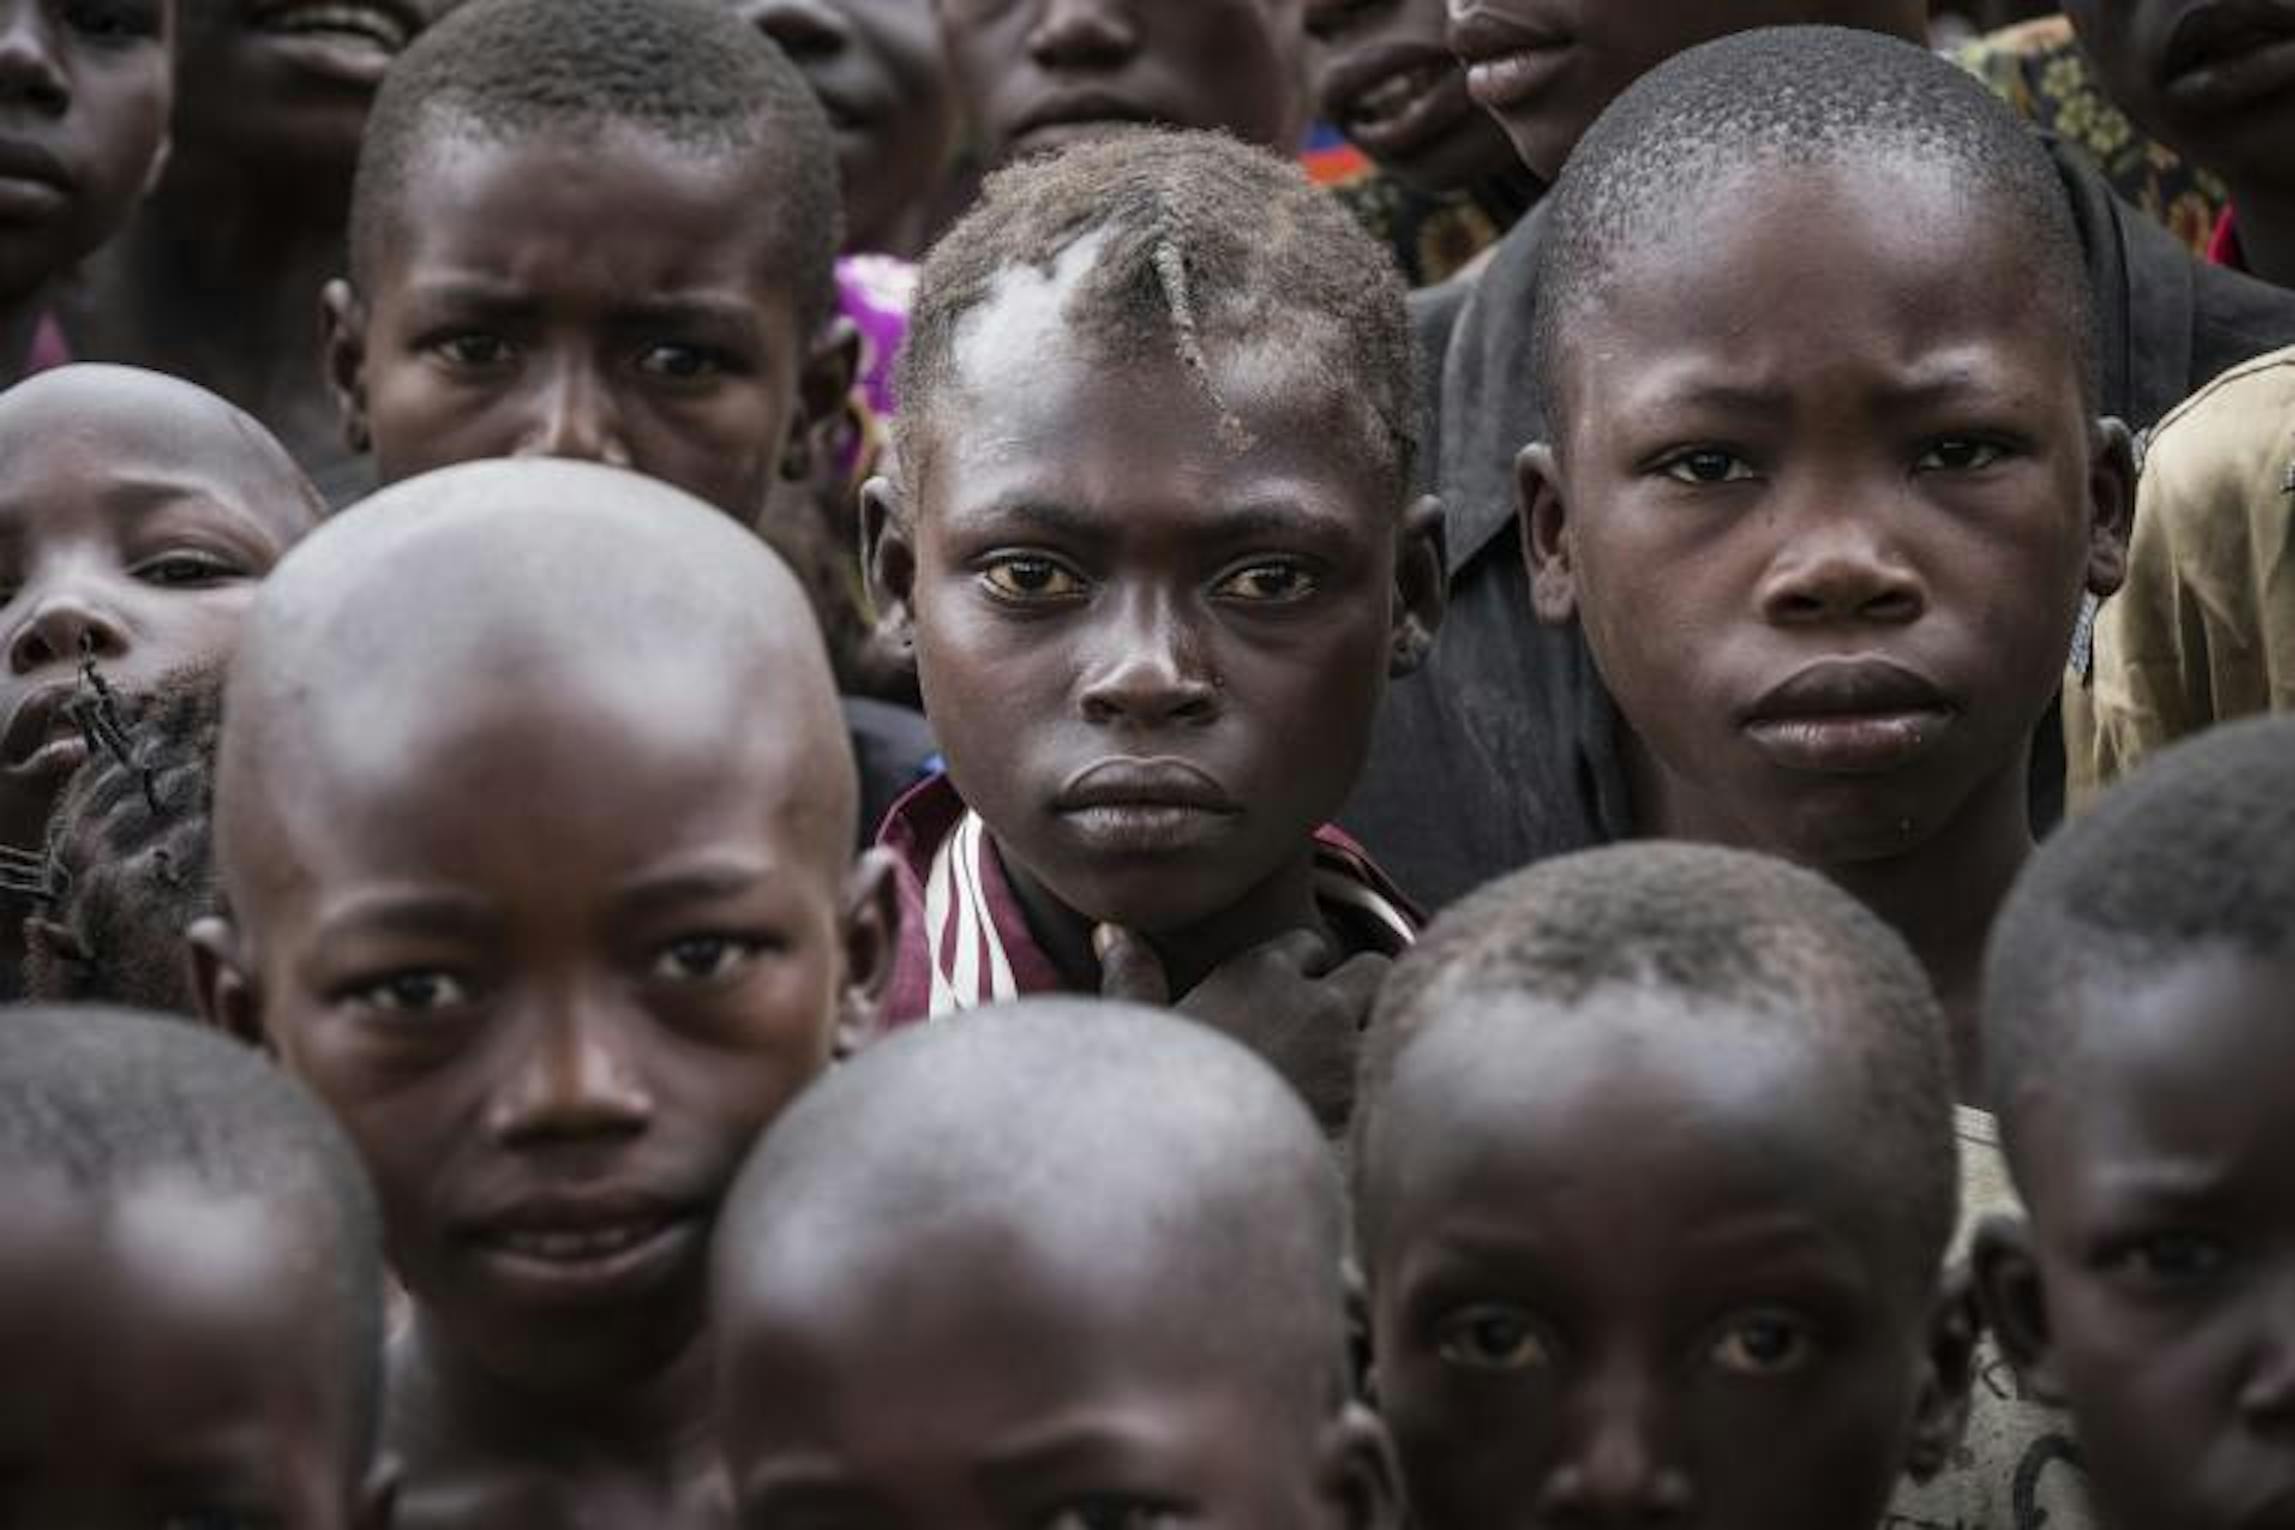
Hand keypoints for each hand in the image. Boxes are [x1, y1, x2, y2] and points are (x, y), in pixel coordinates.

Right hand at [1096, 924, 1386, 1133]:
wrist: (1191, 1170)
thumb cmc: (1156, 1095)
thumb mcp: (1139, 1028)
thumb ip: (1133, 975)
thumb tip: (1113, 930)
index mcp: (1261, 972)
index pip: (1309, 946)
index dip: (1303, 971)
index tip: (1291, 997)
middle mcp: (1317, 1002)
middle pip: (1372, 969)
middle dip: (1360, 993)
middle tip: (1338, 1029)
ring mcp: (1351, 1053)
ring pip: (1392, 1021)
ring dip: (1377, 1038)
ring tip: (1356, 1068)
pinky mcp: (1370, 1106)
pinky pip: (1394, 1080)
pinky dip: (1383, 1091)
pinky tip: (1368, 1115)